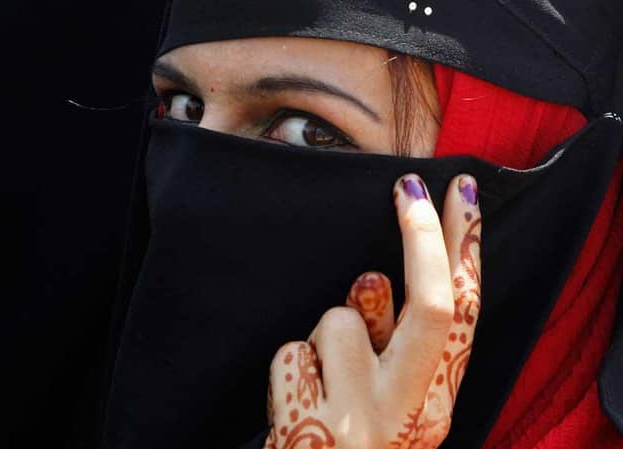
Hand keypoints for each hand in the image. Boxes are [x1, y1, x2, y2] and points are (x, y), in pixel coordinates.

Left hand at [264, 174, 481, 448]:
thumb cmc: (347, 441)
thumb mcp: (386, 400)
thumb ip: (386, 340)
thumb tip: (371, 278)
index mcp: (434, 404)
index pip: (462, 317)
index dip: (464, 251)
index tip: (459, 195)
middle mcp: (408, 414)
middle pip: (430, 307)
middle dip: (424, 237)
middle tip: (411, 185)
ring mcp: (359, 422)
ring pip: (338, 321)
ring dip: (323, 333)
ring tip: (320, 379)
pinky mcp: (310, 426)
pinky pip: (291, 354)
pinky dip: (289, 366)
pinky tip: (295, 403)